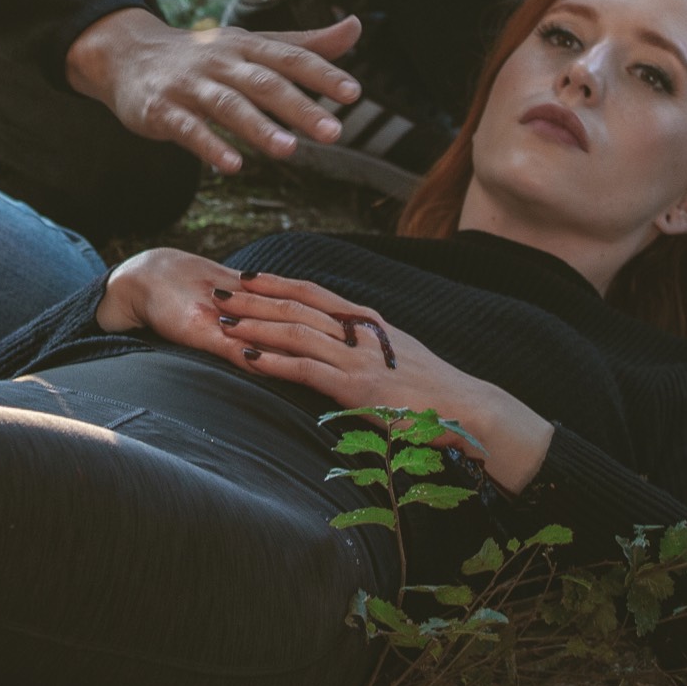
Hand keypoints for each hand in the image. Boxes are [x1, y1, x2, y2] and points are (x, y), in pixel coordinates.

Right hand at [64, 7, 362, 174]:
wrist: (128, 55)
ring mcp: (190, 86)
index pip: (290, 57)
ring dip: (258, 127)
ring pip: (227, 105)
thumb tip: (356, 27)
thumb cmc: (204, 55)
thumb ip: (304, 44)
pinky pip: (187, 129)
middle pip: (263, 82)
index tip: (353, 94)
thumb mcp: (253, 44)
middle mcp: (221, 62)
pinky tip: (232, 166)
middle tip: (333, 132)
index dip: (322, 73)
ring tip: (289, 149)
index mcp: (246, 46)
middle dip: (299, 106)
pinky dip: (209, 146)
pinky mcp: (162, 110)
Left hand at [191, 266, 555, 491]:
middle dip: (253, 298)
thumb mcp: (396, 354)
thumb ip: (365, 344)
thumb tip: (337, 342)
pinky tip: (248, 359)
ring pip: (296, 332)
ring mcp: (359, 359)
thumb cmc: (432, 389)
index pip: (314, 291)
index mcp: (368, 321)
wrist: (469, 410)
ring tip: (222, 321)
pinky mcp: (358, 389)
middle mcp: (361, 332)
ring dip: (255, 325)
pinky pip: (307, 370)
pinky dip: (274, 362)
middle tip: (217, 291)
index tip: (246, 275)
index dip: (277, 282)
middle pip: (297, 305)